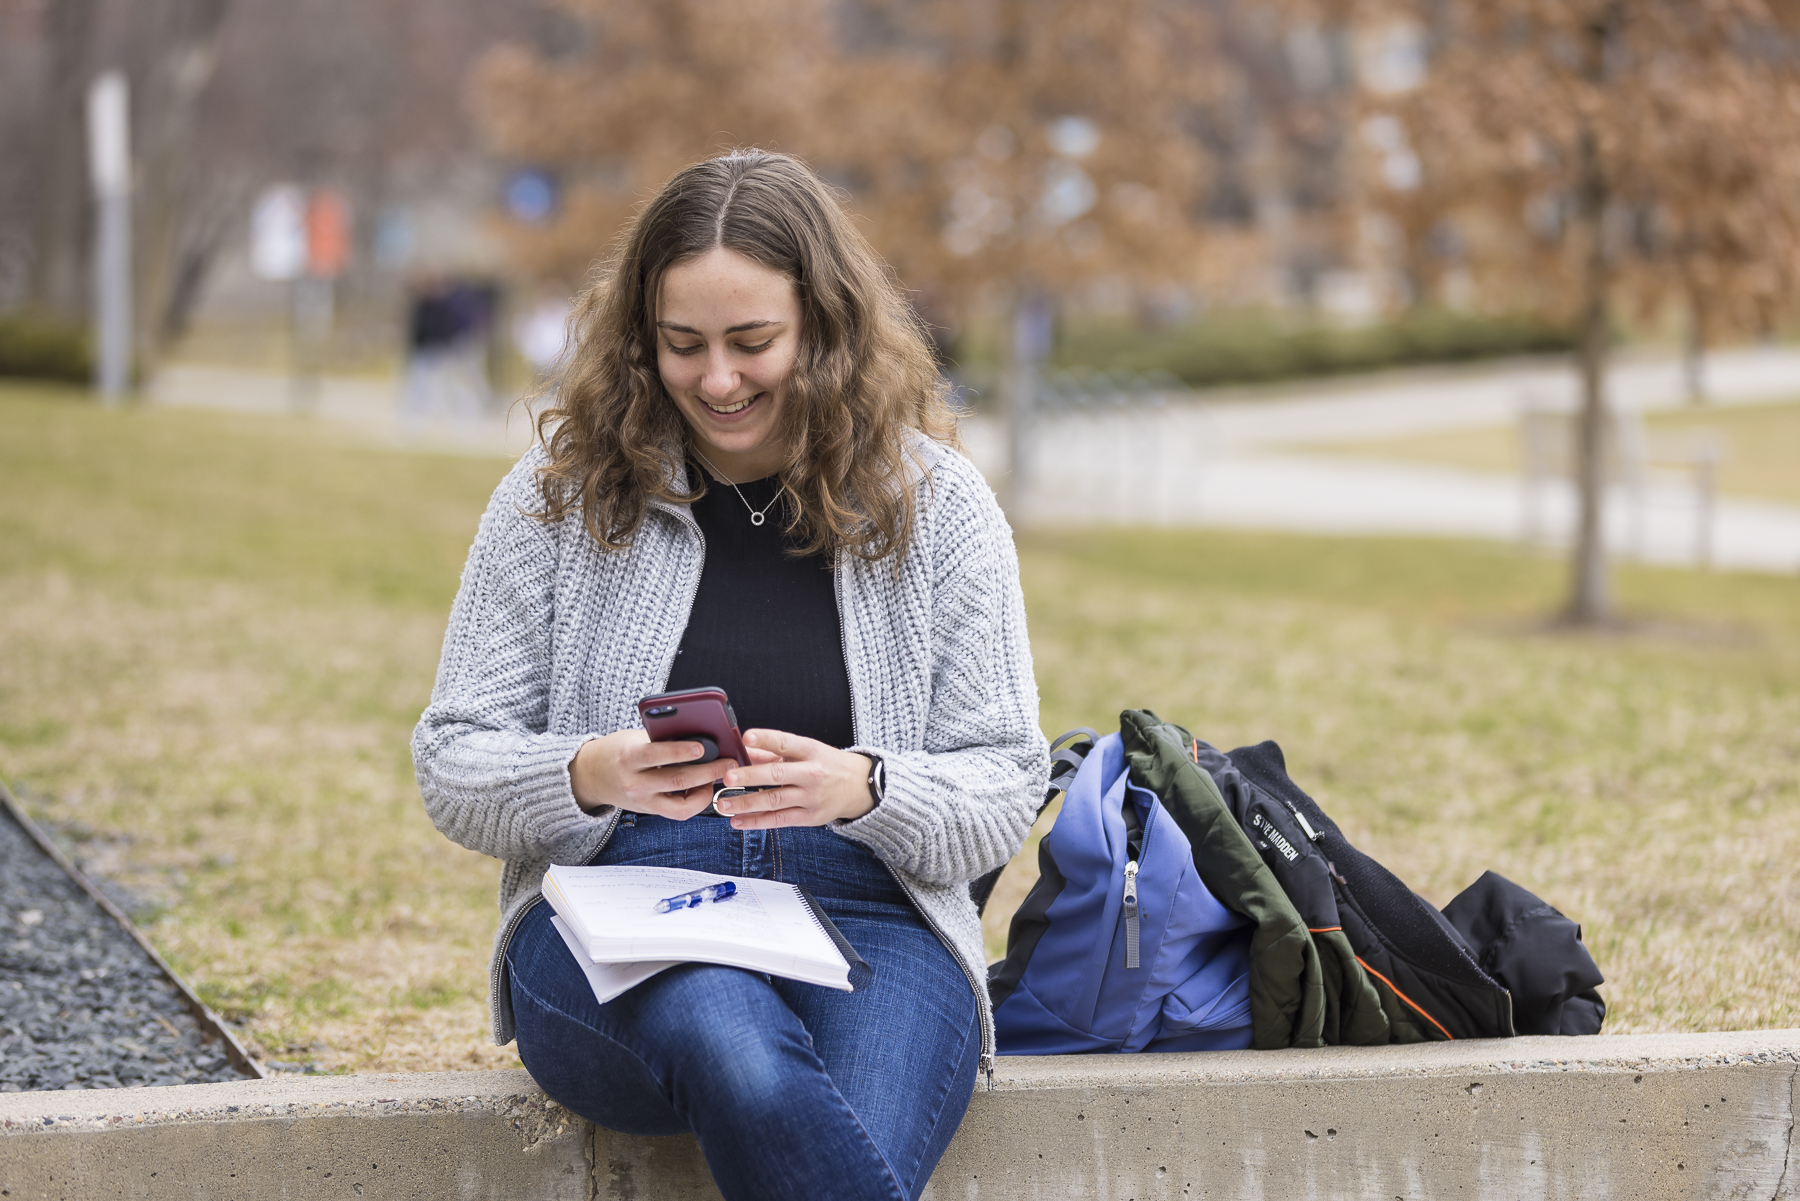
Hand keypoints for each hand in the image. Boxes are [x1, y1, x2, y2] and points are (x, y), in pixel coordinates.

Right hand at [569, 730, 732, 819]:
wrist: (591, 776)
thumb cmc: (617, 751)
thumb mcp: (633, 738)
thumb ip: (661, 739)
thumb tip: (699, 735)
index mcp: (628, 757)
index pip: (657, 754)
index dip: (682, 751)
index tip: (703, 747)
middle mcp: (635, 783)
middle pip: (677, 780)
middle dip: (708, 771)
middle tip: (728, 762)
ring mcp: (642, 801)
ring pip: (681, 804)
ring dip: (706, 789)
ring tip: (719, 775)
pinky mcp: (649, 811)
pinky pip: (678, 811)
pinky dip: (695, 800)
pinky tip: (704, 787)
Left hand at [714, 730, 874, 828]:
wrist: (859, 786)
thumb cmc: (827, 765)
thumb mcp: (806, 751)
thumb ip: (773, 752)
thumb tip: (743, 750)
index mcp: (811, 751)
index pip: (786, 743)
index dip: (766, 739)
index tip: (746, 737)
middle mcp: (811, 774)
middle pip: (777, 775)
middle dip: (750, 776)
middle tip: (727, 777)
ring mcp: (810, 797)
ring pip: (774, 801)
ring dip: (746, 803)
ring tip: (723, 805)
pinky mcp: (809, 817)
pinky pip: (779, 820)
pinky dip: (757, 822)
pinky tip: (738, 822)